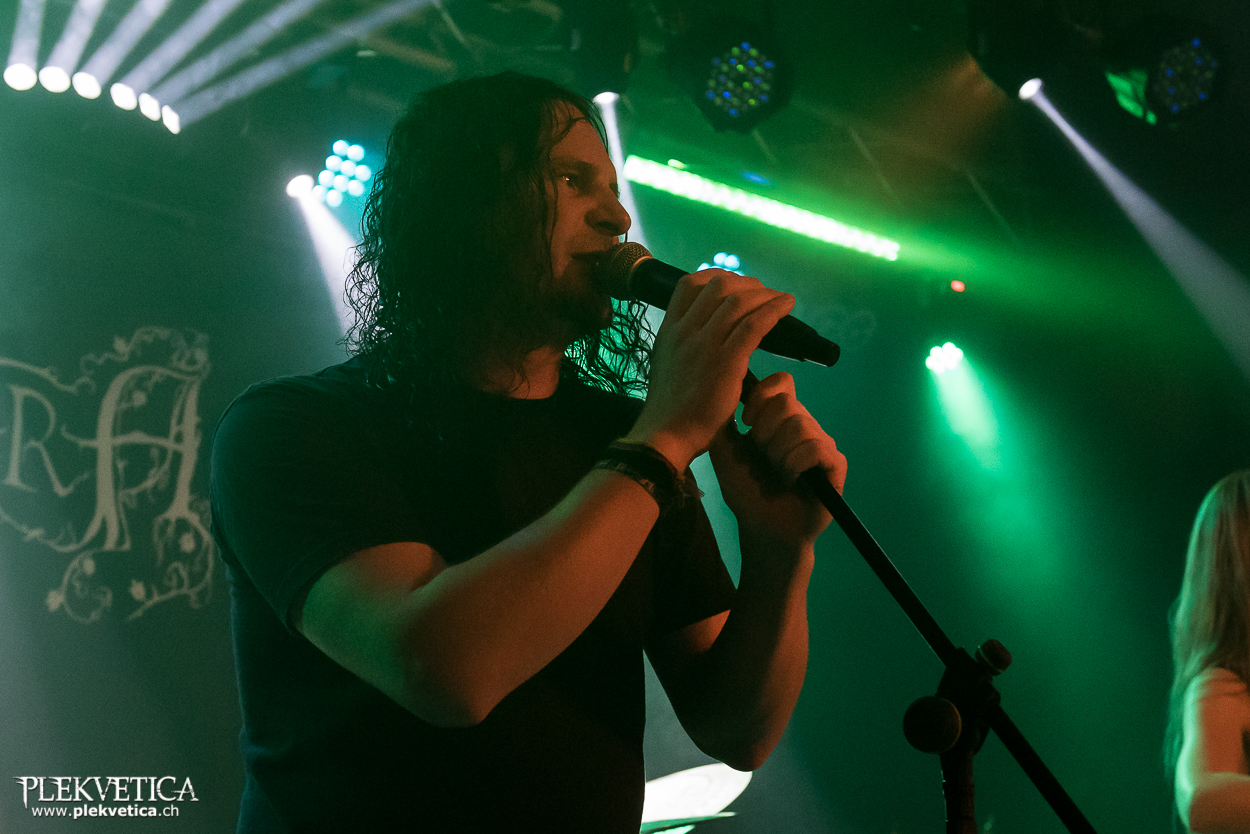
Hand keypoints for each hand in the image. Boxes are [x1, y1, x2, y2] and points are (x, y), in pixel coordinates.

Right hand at [624, 270, 794, 469]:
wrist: (666, 435)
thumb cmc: (670, 409)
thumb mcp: (667, 366)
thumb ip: (683, 347)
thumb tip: (703, 338)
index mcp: (669, 331)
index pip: (688, 285)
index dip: (715, 276)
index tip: (734, 283)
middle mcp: (685, 331)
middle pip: (718, 286)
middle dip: (745, 284)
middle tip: (762, 293)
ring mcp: (704, 345)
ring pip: (739, 302)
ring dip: (764, 295)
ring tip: (779, 299)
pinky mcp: (726, 362)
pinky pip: (754, 325)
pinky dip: (774, 310)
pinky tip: (787, 305)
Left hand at [709, 371, 845, 550]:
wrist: (763, 528)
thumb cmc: (746, 491)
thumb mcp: (725, 453)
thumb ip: (723, 422)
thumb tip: (721, 391)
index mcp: (780, 418)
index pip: (781, 383)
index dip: (762, 396)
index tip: (746, 422)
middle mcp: (804, 425)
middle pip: (787, 403)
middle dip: (765, 434)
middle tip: (763, 458)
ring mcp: (822, 442)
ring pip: (801, 426)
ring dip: (779, 455)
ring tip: (778, 473)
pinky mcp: (835, 463)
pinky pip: (816, 448)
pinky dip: (795, 465)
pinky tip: (792, 480)